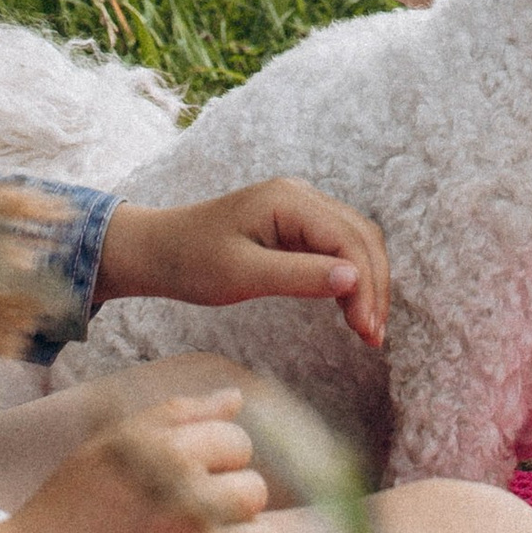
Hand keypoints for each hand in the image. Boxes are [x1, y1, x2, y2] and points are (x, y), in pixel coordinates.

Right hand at [0, 389, 293, 532]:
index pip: (238, 444)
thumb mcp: (112, 442)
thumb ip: (178, 412)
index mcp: (168, 453)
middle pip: (254, 491)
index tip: (197, 476)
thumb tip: (236, 398)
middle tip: (194, 517)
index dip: (221, 459)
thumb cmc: (67, 505)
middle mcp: (189, 500)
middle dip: (232, 500)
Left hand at [95, 177, 391, 347]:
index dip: (366, 284)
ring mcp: (300, 207)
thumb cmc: (191, 261)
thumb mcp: (243, 275)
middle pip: (361, 236)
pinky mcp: (296, 225)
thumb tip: (354, 280)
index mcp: (289, 200)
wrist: (157, 249)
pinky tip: (351, 309)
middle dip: (374, 285)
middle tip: (373, 337)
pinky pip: (336, 246)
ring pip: (355, 240)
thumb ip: (299, 277)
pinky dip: (350, 276)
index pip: (348, 240)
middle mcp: (301, 195)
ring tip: (368, 329)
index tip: (367, 330)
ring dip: (368, 281)